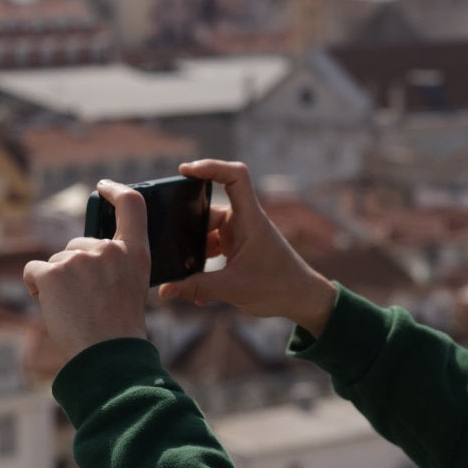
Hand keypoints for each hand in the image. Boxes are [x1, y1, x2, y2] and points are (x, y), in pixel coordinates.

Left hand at [22, 179, 151, 366]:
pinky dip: (35, 287)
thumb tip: (81, 252)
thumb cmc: (118, 329)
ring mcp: (78, 259)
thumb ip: (115, 263)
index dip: (116, 191)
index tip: (103, 187)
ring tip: (74, 310)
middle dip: (75, 268)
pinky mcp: (51, 272)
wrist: (106, 355)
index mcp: (134, 253)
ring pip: (56, 261)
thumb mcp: (131, 287)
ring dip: (57, 282)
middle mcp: (107, 250)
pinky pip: (34, 271)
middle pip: (79, 244)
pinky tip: (51, 306)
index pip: (132, 205)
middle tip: (86, 301)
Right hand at [157, 159, 337, 335]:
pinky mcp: (236, 248)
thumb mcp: (234, 289)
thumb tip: (165, 290)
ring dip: (193, 253)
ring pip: (205, 232)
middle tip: (168, 244)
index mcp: (249, 220)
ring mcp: (239, 234)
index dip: (211, 167)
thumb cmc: (278, 287)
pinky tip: (194, 288)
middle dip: (187, 227)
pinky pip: (211, 248)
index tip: (185, 170)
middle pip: (207, 210)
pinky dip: (201, 265)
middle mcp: (243, 222)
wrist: (301, 300)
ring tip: (181, 274)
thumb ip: (198, 288)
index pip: (235, 177)